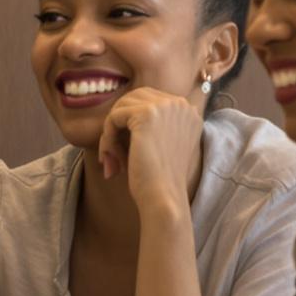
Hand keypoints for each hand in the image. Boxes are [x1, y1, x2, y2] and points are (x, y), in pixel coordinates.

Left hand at [98, 85, 205, 209]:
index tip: (126, 150)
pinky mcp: (146, 114)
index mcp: (188, 111)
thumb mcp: (162, 145)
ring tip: (112, 157)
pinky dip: (106, 137)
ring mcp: (165, 107)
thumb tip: (116, 115)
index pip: (149, 101)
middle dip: (119, 123)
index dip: (131, 124)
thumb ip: (151, 126)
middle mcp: (181, 104)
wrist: (164, 197)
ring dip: (111, 132)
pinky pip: (113, 117)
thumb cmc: (160, 179)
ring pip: (122, 107)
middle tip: (113, 153)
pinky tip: (109, 156)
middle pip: (134, 99)